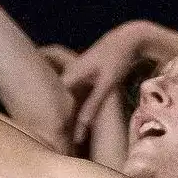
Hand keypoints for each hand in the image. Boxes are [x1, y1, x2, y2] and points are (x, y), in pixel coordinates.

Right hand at [61, 20, 177, 135]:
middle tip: (51, 138)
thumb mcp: (107, 84)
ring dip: (62, 112)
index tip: (51, 137)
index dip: (50, 119)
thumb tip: (82, 126)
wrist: (128, 39)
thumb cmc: (118, 59)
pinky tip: (72, 118)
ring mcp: (74, 74)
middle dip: (53, 117)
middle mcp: (68, 74)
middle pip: (55, 100)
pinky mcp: (81, 76)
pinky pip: (71, 94)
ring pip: (63, 97)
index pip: (53, 101)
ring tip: (59, 133)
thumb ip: (93, 104)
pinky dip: (71, 105)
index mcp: (70, 75)